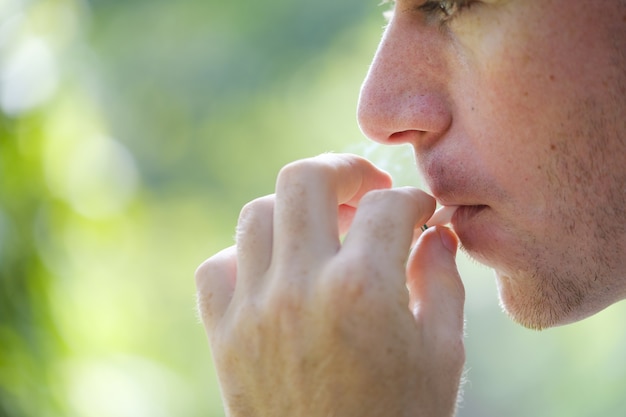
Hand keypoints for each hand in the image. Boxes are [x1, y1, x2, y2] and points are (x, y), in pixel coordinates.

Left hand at [196, 153, 464, 416]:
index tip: (421, 214)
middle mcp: (301, 287)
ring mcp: (254, 310)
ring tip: (323, 230)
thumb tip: (436, 235)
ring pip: (257, 213)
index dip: (414, 201)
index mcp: (364, 290)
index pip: (389, 206)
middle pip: (305, 179)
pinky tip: (276, 272)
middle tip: (366, 188)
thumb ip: (443, 282)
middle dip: (343, 170)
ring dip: (295, 211)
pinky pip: (218, 267)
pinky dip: (246, 257)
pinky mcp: (224, 336)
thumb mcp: (444, 355)